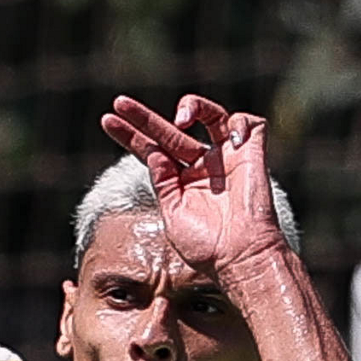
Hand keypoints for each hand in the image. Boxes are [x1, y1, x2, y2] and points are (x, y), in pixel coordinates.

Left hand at [100, 94, 288, 276]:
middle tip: (120, 102)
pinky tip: (229, 140)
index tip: (107, 120)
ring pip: (211, 116)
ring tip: (180, 119)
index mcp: (181, 182)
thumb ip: (162, 182)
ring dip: (194, 106)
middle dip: (143, 116)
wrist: (240, 258)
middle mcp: (202, 167)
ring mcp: (226, 159)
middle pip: (170, 132)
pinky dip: (240, 125)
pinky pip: (250, 125)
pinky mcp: (252, 156)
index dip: (130, 135)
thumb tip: (153, 153)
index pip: (152, 150)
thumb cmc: (206, 247)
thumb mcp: (172, 214)